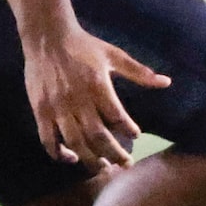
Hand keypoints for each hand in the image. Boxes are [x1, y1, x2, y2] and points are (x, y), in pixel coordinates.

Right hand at [22, 24, 170, 169]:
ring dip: (89, 158)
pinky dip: (59, 153)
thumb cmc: (84, 46)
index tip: (136, 137)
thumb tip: (166, 82)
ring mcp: (56, 107)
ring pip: (74, 141)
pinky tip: (71, 158)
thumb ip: (139, 72)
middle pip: (97, 135)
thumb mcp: (114, 55)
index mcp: (98, 86)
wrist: (47, 37)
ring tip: (103, 168)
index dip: (128, 130)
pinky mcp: (39, 110)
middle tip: (125, 164)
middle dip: (113, 154)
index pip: (116, 116)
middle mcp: (77, 99)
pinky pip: (47, 139)